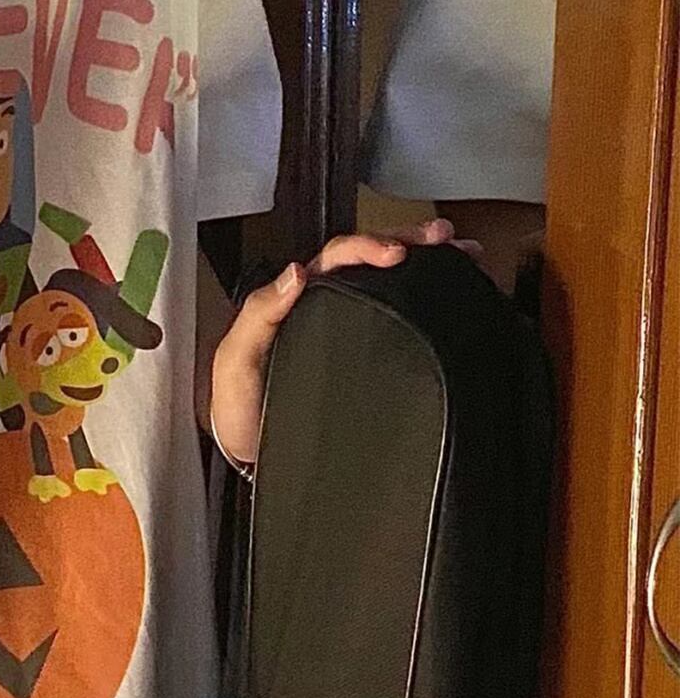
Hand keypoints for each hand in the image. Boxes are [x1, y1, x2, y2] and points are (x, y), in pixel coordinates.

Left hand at [210, 219, 474, 466]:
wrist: (255, 458)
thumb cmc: (242, 409)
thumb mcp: (236, 359)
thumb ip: (258, 315)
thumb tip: (293, 273)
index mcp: (295, 301)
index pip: (335, 260)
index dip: (366, 248)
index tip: (396, 252)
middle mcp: (323, 309)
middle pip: (369, 264)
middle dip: (407, 242)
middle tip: (442, 239)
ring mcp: (346, 331)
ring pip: (388, 285)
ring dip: (424, 265)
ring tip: (460, 255)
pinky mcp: (365, 360)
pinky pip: (397, 321)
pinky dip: (427, 302)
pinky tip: (453, 297)